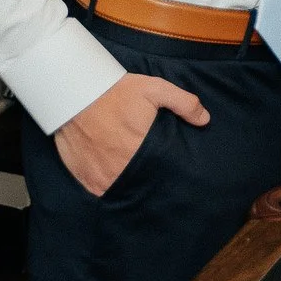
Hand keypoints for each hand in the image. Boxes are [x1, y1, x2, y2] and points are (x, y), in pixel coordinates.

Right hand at [54, 72, 209, 196]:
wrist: (75, 94)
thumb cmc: (117, 92)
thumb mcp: (156, 89)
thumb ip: (184, 104)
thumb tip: (205, 120)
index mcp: (141, 150)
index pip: (162, 172)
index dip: (167, 172)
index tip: (170, 168)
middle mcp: (121, 169)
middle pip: (142, 183)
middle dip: (149, 179)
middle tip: (151, 170)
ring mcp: (100, 177)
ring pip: (121, 190)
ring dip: (128, 184)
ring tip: (133, 174)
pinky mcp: (84, 178)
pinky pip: (101, 191)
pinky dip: (108, 186)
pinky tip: (114, 176)